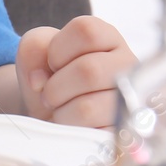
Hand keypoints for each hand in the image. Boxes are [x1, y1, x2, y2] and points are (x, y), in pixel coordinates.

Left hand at [15, 15, 135, 127]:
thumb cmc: (48, 77)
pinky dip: (72, 130)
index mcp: (108, 38)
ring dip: (61, 111)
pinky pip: (92, 134)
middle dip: (55, 87)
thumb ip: (33, 47)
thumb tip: (40, 79)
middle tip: (51, 94)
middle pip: (89, 71)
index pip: (86, 31)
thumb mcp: (36, 51)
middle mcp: (128, 66)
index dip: (57, 50)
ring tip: (62, 109)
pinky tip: (74, 125)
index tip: (52, 63)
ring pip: (88, 107)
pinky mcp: (125, 134)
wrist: (51, 114)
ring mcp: (132, 102)